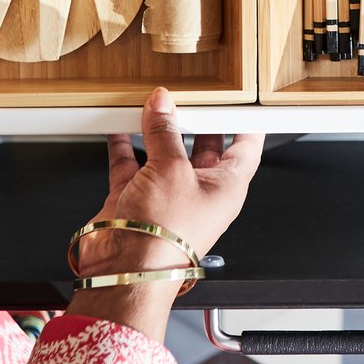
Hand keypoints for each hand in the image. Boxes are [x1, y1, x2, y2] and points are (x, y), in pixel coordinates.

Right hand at [72, 87, 262, 341]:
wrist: (123, 272)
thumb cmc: (163, 239)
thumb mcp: (171, 169)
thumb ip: (164, 131)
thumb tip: (162, 104)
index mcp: (225, 186)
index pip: (245, 146)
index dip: (243, 119)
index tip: (238, 96)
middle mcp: (198, 190)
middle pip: (202, 145)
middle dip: (194, 119)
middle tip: (187, 91)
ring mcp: (166, 196)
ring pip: (164, 152)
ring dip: (156, 129)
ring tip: (151, 102)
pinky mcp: (136, 200)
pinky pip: (131, 165)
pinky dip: (124, 145)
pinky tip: (119, 126)